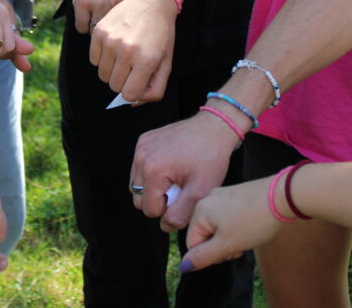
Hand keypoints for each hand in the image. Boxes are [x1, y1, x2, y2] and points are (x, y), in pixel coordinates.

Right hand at [72, 0, 127, 34]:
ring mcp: (97, 2)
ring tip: (97, 17)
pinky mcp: (82, 3)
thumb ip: (129, 23)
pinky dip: (83, 26)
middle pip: (109, 35)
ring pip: (94, 33)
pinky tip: (86, 15)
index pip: (124, 34)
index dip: (121, 36)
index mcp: (126, 3)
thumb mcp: (126, 3)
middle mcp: (113, 2)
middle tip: (107, 22)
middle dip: (108, 34)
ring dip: (94, 30)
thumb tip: (125, 48)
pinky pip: (82, 28)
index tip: (121, 33)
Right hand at [89, 0, 176, 102]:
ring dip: (112, 70)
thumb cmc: (161, 34)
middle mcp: (127, 51)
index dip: (134, 92)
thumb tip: (133, 103)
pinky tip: (114, 48)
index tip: (138, 81)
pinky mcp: (99, 32)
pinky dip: (102, 59)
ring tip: (124, 57)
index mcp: (146, 61)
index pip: (129, 94)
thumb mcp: (166, 62)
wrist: (152, 1)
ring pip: (102, 74)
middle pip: (114, 86)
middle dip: (123, 81)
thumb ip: (155, 88)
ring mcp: (110, 41)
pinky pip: (94, 60)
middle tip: (132, 68)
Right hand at [128, 112, 241, 230]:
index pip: (149, 209)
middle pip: (139, 198)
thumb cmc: (210, 156)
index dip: (167, 210)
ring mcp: (140, 147)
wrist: (213, 127)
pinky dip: (153, 172)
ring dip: (154, 187)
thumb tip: (165, 226)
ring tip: (175, 178)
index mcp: (153, 171)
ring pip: (137, 184)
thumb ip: (180, 214)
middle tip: (180, 188)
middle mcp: (141, 157)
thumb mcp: (200, 191)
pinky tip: (172, 166)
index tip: (184, 197)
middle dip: (158, 199)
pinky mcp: (143, 140)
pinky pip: (140, 167)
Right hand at [181, 178, 276, 272]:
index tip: (230, 253)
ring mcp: (222, 195)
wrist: (281, 196)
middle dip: (220, 246)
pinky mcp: (235, 194)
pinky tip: (250, 226)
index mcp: (200, 211)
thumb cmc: (253, 221)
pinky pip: (228, 215)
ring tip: (247, 237)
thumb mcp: (227, 244)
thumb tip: (183, 266)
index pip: (192, 244)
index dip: (210, 255)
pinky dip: (236, 225)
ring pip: (217, 226)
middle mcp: (207, 200)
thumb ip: (203, 256)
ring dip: (229, 237)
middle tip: (239, 246)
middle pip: (204, 234)